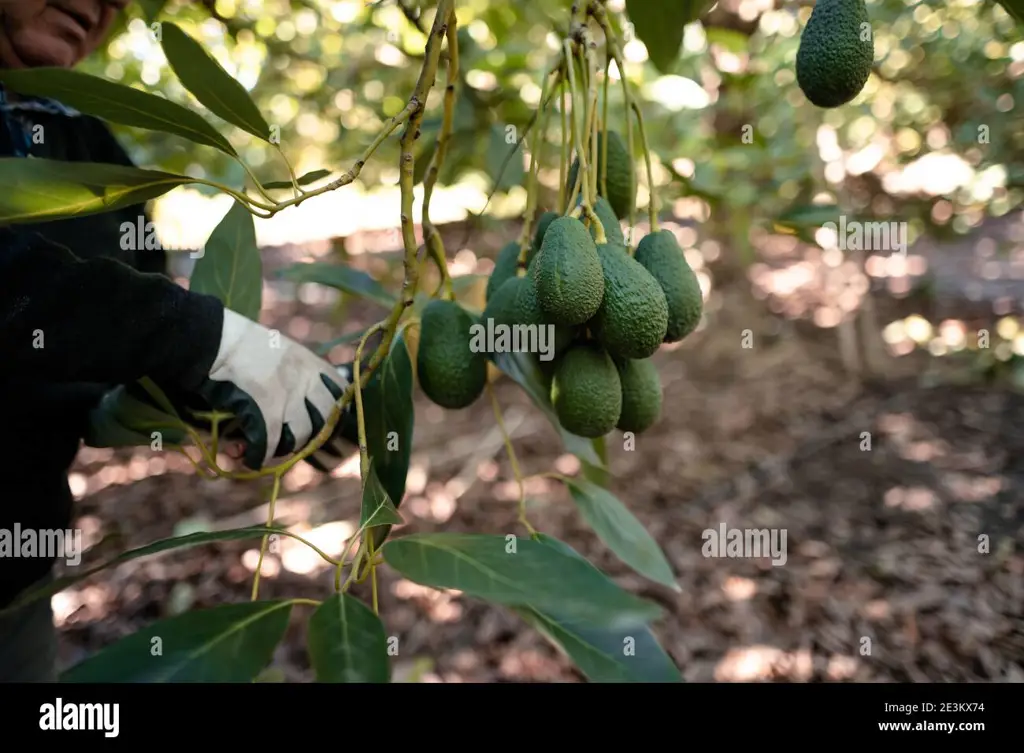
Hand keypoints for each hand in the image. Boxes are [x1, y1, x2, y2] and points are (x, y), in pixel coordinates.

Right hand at [192, 309, 347, 469]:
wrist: (216, 339)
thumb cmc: (244, 345)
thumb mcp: (284, 350)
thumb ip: (300, 370)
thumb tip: (308, 398)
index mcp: (312, 364)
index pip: (342, 394)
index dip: (335, 413)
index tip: (324, 423)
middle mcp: (306, 380)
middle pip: (324, 420)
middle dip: (312, 435)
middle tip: (294, 439)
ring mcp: (288, 396)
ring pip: (300, 435)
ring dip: (285, 446)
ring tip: (271, 447)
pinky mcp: (265, 409)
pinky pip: (269, 443)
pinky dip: (259, 455)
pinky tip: (251, 458)